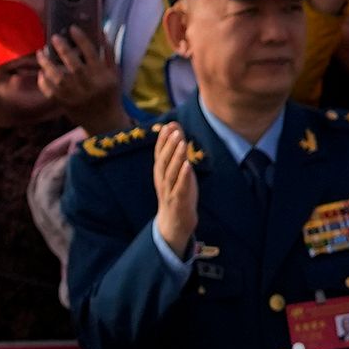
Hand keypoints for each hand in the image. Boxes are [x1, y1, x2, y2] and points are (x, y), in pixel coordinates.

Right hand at [150, 119, 200, 254]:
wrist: (175, 222)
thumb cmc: (177, 194)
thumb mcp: (177, 173)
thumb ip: (178, 155)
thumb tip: (178, 133)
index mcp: (161, 172)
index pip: (160, 152)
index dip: (163, 139)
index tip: (169, 125)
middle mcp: (162, 179)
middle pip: (164, 160)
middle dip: (169, 144)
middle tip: (175, 130)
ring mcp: (168, 190)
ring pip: (170, 172)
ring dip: (176, 157)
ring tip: (182, 143)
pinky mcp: (177, 201)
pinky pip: (180, 187)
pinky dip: (183, 176)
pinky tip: (188, 166)